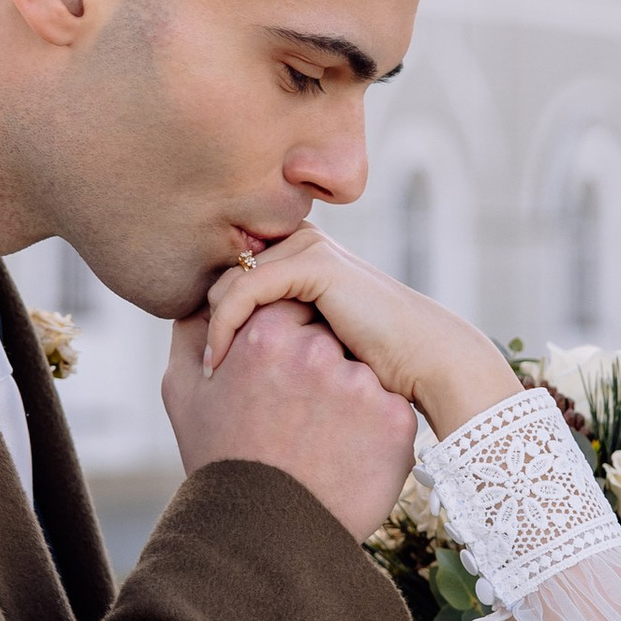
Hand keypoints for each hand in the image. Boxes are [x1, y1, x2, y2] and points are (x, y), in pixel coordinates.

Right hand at [161, 298, 416, 541]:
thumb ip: (192, 333)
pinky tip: (346, 456)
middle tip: (298, 413)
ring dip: (347, 397)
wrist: (264, 537)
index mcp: (266, 333)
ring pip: (361, 372)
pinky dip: (373, 430)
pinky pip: (389, 409)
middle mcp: (316, 350)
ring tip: (321, 439)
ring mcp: (361, 384)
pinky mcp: (396, 418)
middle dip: (318, 366)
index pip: (290, 309)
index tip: (277, 380)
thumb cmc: (221, 460)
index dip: (285, 345)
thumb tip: (207, 301)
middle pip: (330, 336)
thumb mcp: (185, 392)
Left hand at [199, 223, 518, 436]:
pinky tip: (217, 365)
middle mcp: (299, 243)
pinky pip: (245, 291)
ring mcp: (308, 248)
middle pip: (219, 280)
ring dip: (210, 331)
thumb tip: (201, 350)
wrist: (425, 364)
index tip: (195, 373)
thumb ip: (268, 333)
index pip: (227, 281)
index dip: (204, 324)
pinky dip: (224, 329)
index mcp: (296, 257)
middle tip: (194, 376)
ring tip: (207, 378)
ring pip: (226, 284)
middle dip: (202, 326)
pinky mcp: (315, 264)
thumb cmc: (372, 368)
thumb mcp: (308, 346)